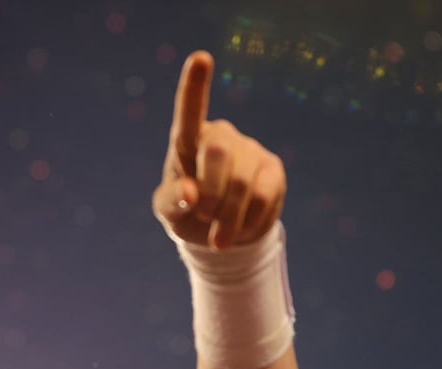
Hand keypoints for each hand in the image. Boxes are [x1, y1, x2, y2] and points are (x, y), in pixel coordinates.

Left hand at [152, 51, 285, 249]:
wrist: (220, 234)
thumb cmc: (186, 212)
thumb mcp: (169, 210)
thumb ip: (172, 201)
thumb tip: (191, 194)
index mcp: (187, 141)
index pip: (190, 112)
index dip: (195, 86)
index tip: (200, 58)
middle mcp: (220, 136)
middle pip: (218, 152)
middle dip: (210, 192)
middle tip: (202, 216)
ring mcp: (250, 149)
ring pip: (242, 182)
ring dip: (227, 217)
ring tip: (218, 238)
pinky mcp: (272, 169)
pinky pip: (264, 195)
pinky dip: (248, 220)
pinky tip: (239, 229)